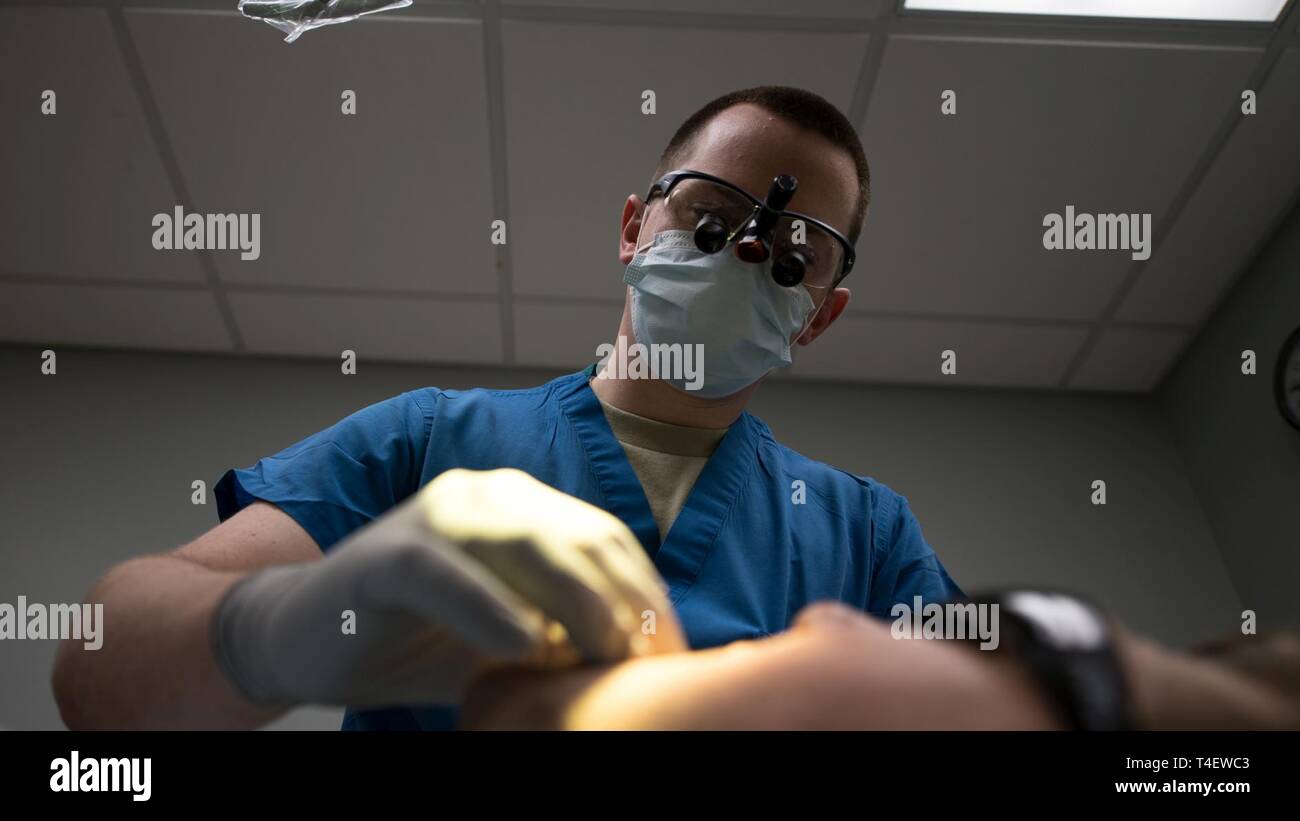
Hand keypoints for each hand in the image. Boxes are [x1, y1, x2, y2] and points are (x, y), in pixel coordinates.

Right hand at [210, 468, 684, 708]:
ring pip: (526, 546)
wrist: (302, 639)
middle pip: (580, 539)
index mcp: (523, 507)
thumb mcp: (504, 642)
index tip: (674, 654)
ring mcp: (436, 516)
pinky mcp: (388, 551)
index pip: (608, 541)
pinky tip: (524, 646)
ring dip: (574, 604)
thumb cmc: (414, 643)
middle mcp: (487, 495)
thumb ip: (563, 641)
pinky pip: (449, 573)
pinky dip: (490, 609)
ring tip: (603, 657)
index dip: (648, 596)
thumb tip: (641, 669)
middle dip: (625, 604)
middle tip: (648, 664)